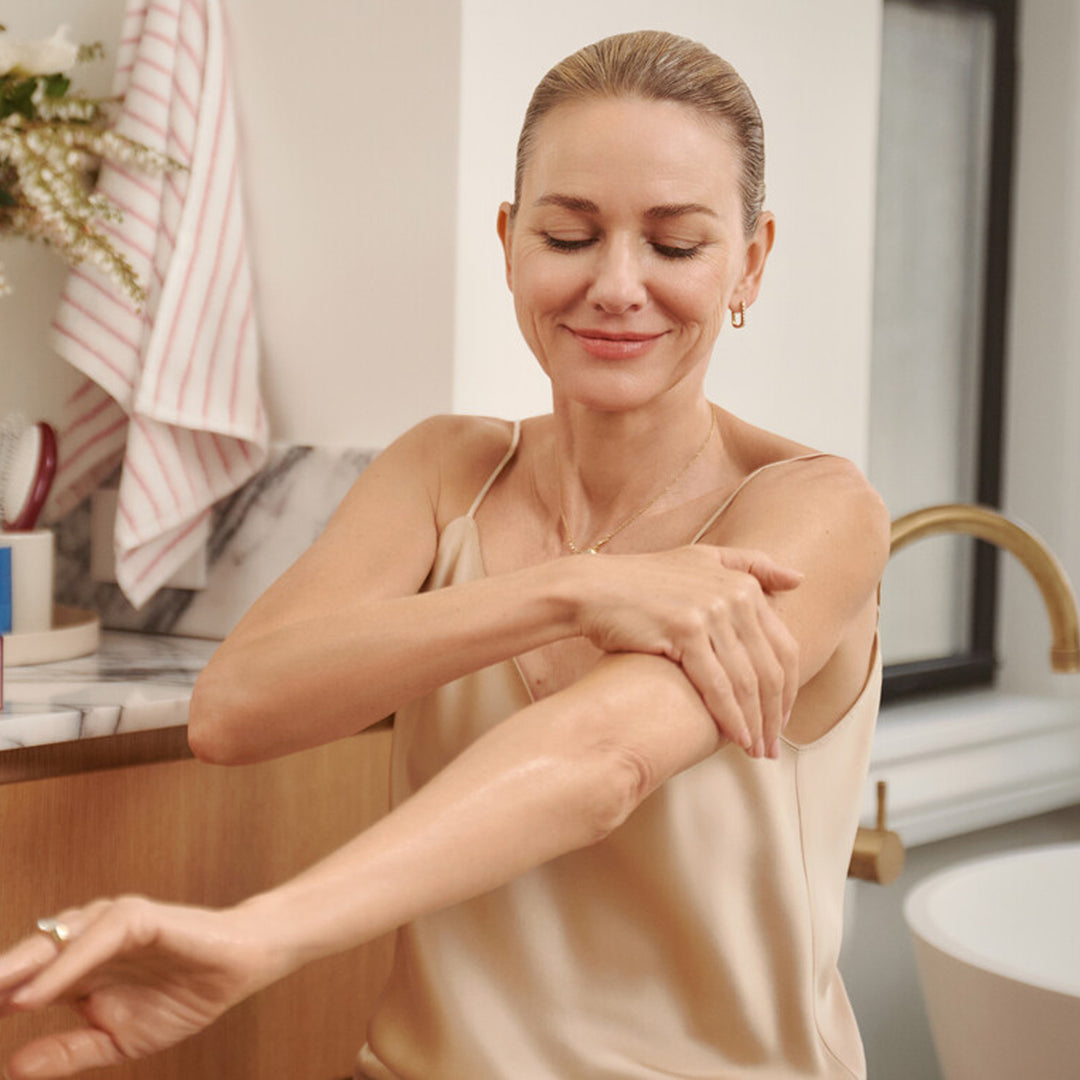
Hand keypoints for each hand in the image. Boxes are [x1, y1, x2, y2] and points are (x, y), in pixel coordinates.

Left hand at [0, 897, 279, 1077]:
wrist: (244, 967)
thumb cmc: (185, 995)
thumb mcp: (120, 1040)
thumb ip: (70, 1051)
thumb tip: (12, 1068)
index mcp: (77, 971)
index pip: (20, 986)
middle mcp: (86, 942)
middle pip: (25, 960)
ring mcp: (110, 926)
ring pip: (50, 942)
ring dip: (11, 972)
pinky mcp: (139, 917)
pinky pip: (93, 938)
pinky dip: (61, 967)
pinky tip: (31, 997)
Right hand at [574, 545, 801, 756]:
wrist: (591, 588)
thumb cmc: (644, 581)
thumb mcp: (702, 559)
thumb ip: (753, 565)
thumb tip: (799, 578)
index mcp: (743, 584)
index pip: (784, 646)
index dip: (788, 690)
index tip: (781, 721)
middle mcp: (734, 595)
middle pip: (770, 668)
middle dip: (775, 714)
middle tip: (774, 748)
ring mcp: (710, 611)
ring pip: (747, 680)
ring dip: (756, 722)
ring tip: (757, 752)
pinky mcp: (684, 629)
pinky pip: (717, 684)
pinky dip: (731, 716)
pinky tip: (737, 739)